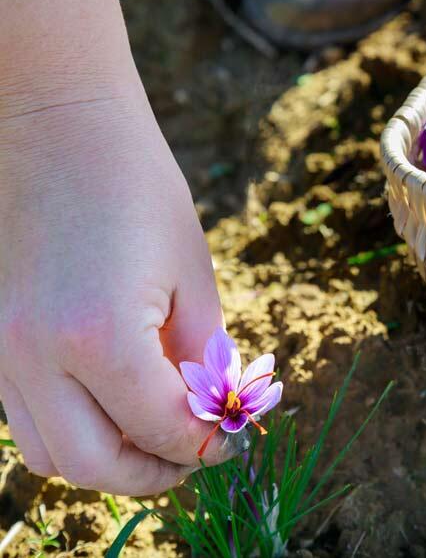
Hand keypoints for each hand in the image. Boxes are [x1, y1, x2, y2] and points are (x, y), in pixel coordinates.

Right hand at [0, 0, 244, 495]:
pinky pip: (26, 417)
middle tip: (195, 456)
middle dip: (155, 473)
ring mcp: (2, 351)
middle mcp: (36, 356)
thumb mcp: (190, 272)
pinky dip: (72, 430)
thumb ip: (199, 355)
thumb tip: (211, 412)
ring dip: (108, 461)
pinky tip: (113, 406)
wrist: (55, 123)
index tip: (231, 441)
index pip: (160, 430)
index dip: (205, 446)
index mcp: (99, 336)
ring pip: (50, 453)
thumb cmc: (137, 186)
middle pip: (95, 464)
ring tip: (157, 438)